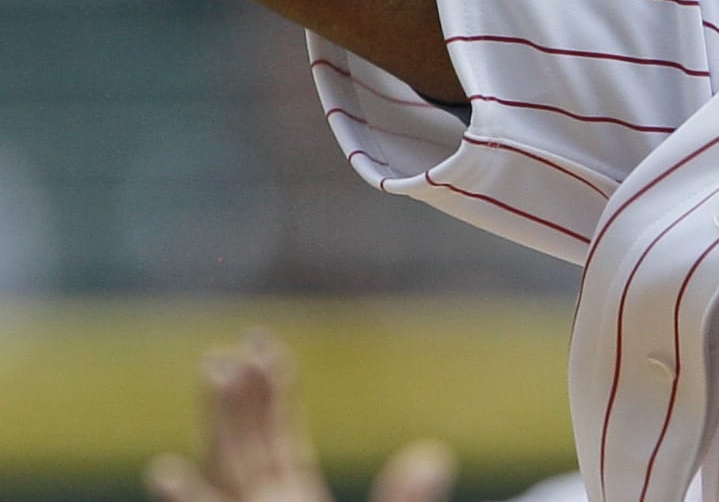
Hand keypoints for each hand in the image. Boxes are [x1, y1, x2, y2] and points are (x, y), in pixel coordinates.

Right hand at [143, 332, 456, 501]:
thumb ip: (406, 501)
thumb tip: (434, 455)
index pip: (283, 442)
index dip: (274, 398)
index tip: (267, 349)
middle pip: (247, 448)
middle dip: (238, 401)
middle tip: (229, 349)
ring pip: (227, 473)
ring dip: (217, 427)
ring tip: (213, 375)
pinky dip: (191, 498)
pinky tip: (167, 472)